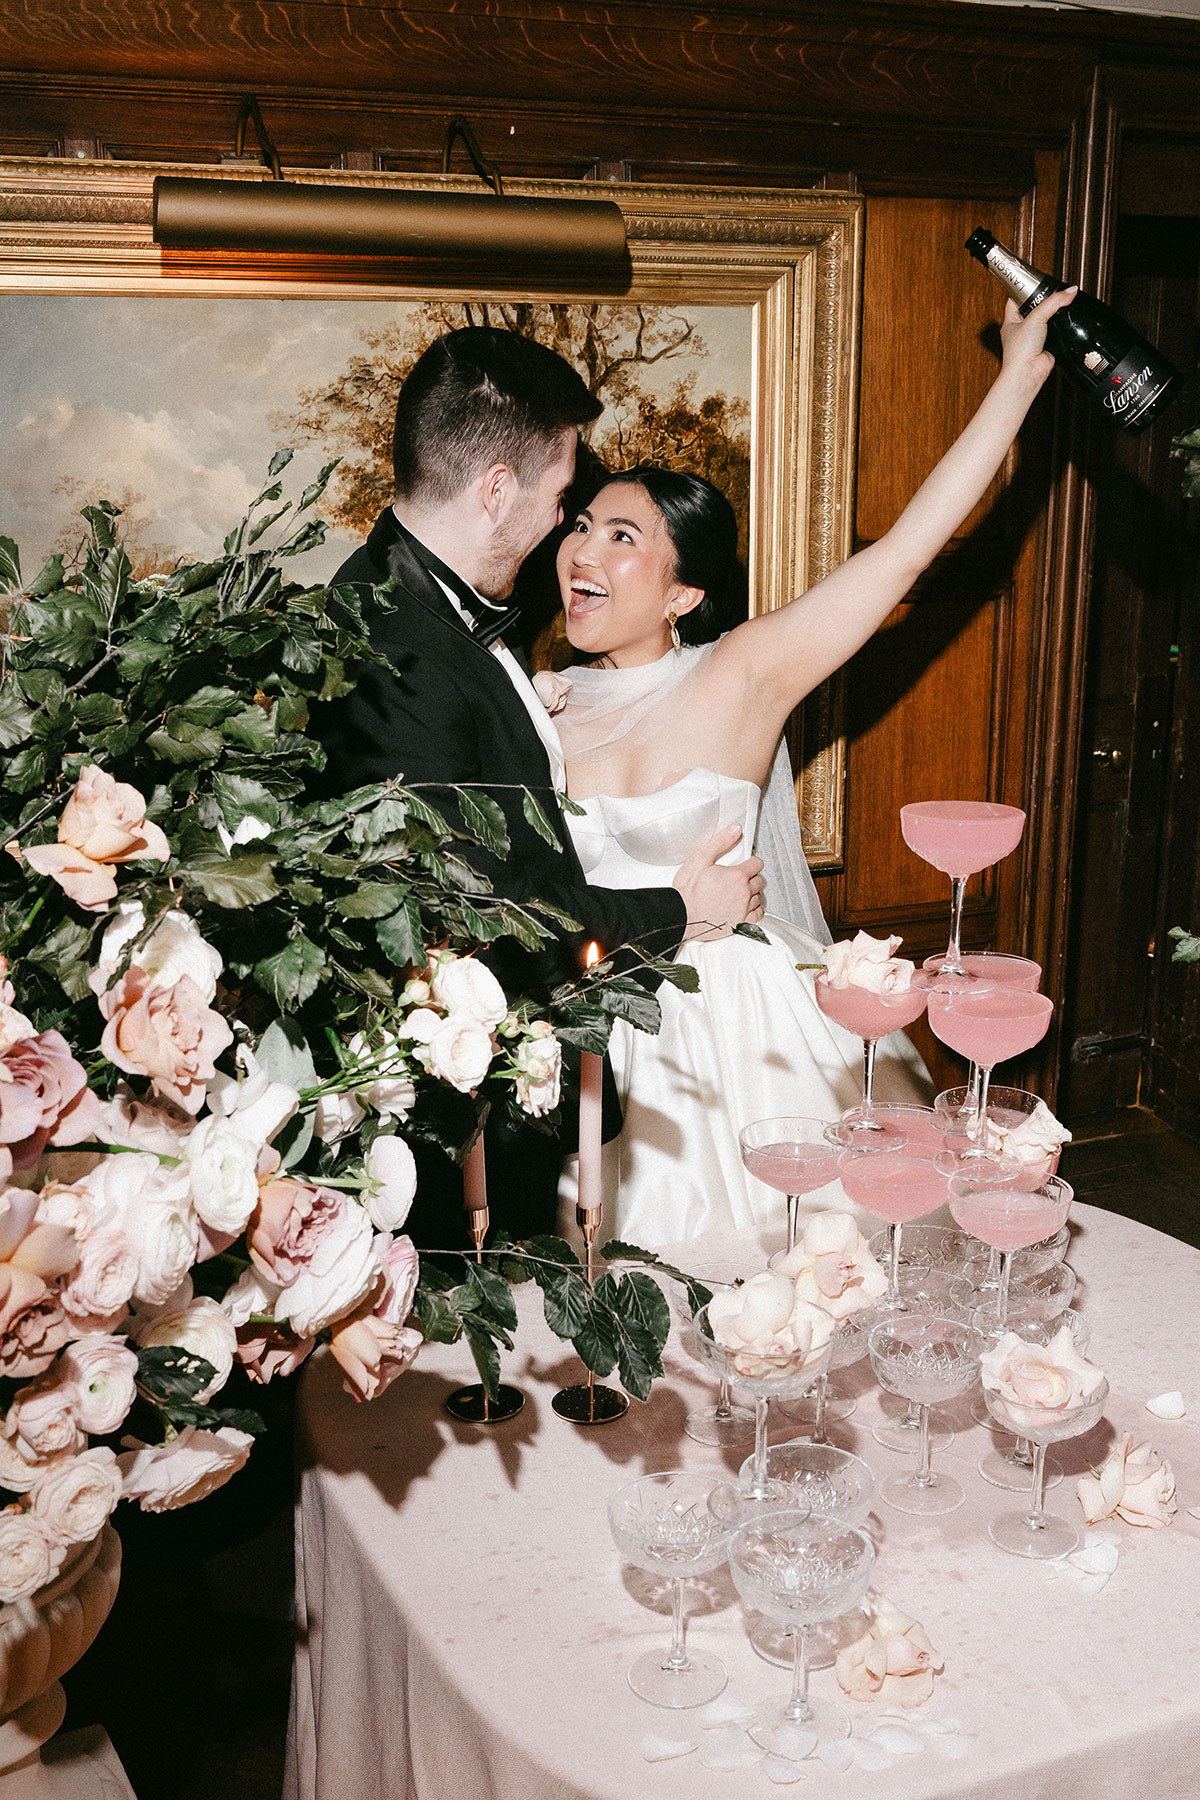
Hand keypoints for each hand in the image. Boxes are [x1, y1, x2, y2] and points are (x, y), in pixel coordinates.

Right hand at [672, 823, 764, 942]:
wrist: (680, 916)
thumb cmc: (687, 891)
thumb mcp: (700, 859)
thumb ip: (720, 842)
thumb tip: (736, 829)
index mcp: (737, 876)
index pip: (757, 864)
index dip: (750, 862)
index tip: (744, 864)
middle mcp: (744, 893)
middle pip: (759, 880)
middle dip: (751, 877)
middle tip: (739, 878)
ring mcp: (743, 910)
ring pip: (758, 897)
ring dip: (752, 893)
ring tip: (739, 892)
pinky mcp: (740, 924)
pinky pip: (757, 915)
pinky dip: (755, 909)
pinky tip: (746, 906)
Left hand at [999, 286, 1076, 390]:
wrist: (1028, 373)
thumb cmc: (1019, 351)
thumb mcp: (1036, 318)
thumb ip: (1054, 303)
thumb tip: (1070, 291)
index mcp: (1011, 320)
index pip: (1015, 298)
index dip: (1024, 289)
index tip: (1035, 281)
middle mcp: (1021, 329)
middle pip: (1034, 307)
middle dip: (1044, 301)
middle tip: (1053, 292)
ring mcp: (1033, 337)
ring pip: (1045, 319)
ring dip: (1053, 314)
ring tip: (1061, 305)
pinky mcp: (1046, 345)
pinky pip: (1055, 331)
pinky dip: (1060, 327)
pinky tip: (1064, 322)